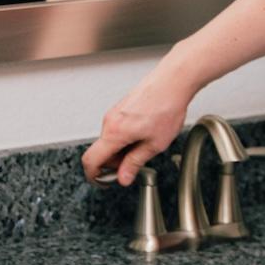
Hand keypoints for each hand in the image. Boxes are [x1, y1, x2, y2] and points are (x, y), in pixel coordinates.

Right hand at [82, 65, 193, 186]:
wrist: (173, 82)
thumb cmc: (166, 107)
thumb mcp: (155, 144)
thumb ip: (135, 163)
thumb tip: (123, 177)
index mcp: (114, 133)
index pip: (91, 160)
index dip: (94, 176)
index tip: (104, 182)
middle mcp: (109, 121)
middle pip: (101, 151)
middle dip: (114, 163)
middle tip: (134, 166)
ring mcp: (114, 112)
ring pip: (109, 139)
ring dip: (121, 150)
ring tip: (145, 146)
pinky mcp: (121, 107)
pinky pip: (116, 129)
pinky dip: (125, 138)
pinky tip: (144, 134)